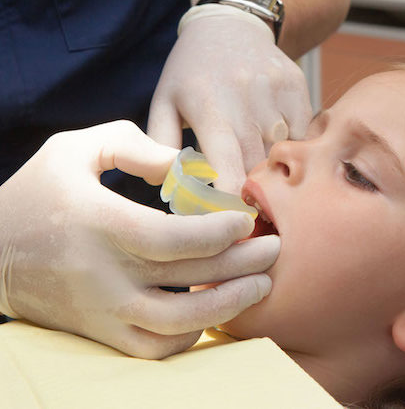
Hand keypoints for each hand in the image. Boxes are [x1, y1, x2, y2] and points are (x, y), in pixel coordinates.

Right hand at [0, 121, 279, 357]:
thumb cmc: (40, 191)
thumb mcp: (77, 149)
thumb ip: (133, 147)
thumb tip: (185, 166)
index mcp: (98, 224)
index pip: (169, 239)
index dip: (216, 233)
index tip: (246, 220)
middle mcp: (102, 274)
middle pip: (186, 281)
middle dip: (241, 266)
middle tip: (274, 248)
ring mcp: (102, 309)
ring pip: (175, 325)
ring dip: (226, 307)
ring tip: (261, 285)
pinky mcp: (100, 330)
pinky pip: (153, 347)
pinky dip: (190, 333)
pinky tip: (214, 309)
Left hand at [147, 5, 312, 193]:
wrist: (231, 25)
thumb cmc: (191, 71)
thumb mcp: (164, 101)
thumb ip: (160, 144)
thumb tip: (167, 185)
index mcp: (207, 103)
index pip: (225, 162)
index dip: (230, 196)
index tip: (230, 220)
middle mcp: (244, 96)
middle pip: (257, 162)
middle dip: (252, 189)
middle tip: (246, 208)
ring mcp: (275, 90)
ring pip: (283, 149)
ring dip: (274, 170)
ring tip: (263, 180)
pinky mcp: (296, 86)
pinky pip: (302, 131)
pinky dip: (293, 148)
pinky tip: (278, 151)